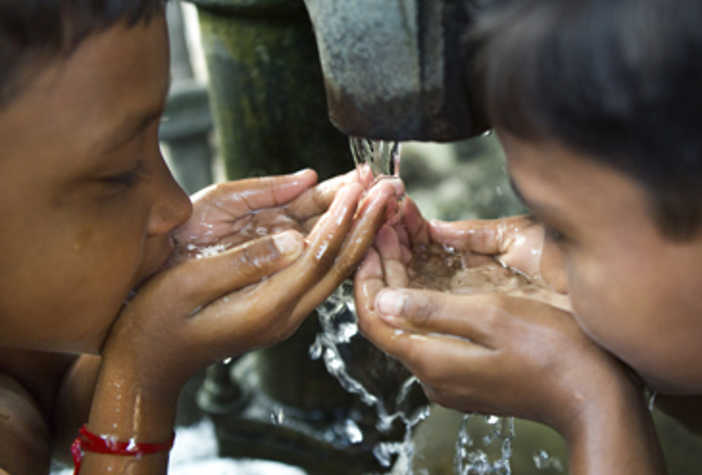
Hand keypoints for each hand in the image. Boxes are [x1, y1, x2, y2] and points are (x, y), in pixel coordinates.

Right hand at [100, 170, 400, 397]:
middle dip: (367, 223)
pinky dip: (342, 245)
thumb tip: (294, 238)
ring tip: (379, 198)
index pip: (319, 257)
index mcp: (267, 307)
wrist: (147, 364)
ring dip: (361, 233)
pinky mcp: (280, 308)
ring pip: (336, 270)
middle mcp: (286, 314)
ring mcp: (286, 314)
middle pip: (340, 265)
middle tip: (389, 187)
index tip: (359, 186)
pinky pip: (322, 275)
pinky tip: (353, 224)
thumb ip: (242, 262)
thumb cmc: (156, 323)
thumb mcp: (188, 286)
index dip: (342, 219)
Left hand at [353, 199, 622, 432]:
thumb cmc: (554, 351)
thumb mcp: (493, 317)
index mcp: (433, 362)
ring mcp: (454, 379)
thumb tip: (383, 299)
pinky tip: (436, 273)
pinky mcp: (473, 375)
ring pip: (413, 325)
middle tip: (389, 228)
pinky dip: (428, 300)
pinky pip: (435, 334)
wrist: (596, 395)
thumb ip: (434, 309)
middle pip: (391, 320)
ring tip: (407, 239)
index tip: (371, 238)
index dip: (367, 275)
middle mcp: (435, 377)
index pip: (375, 319)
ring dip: (407, 283)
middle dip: (387, 271)